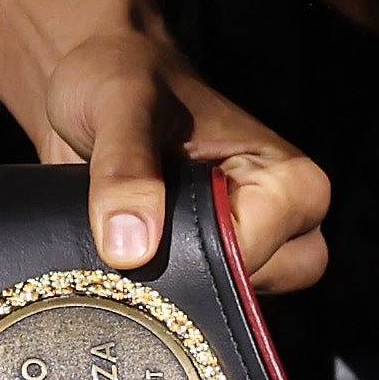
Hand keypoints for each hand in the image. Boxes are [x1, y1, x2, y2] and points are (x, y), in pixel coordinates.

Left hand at [27, 22, 334, 300]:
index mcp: (288, 177)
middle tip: (140, 239)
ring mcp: (245, 245)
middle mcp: (279, 218)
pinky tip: (122, 258)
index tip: (148, 236)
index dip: (198, 253)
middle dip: (193, 275)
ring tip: (127, 237)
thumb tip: (129, 249)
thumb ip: (126, 169)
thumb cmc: (122, 76)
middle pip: (257, 293)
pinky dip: (159, 290)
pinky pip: (197, 302)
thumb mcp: (121, 106)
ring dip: (172, 283)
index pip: (262, 254)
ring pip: (226, 304)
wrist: (90, 82)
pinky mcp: (209, 261)